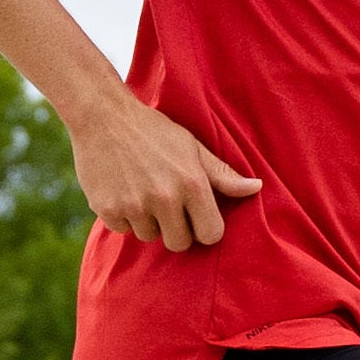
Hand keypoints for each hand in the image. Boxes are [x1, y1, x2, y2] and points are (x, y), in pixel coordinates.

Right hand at [67, 90, 263, 250]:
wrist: (103, 116)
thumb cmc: (154, 131)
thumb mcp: (192, 147)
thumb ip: (222, 175)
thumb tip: (256, 188)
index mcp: (191, 183)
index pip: (210, 234)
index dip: (204, 228)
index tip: (196, 217)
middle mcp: (165, 198)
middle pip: (179, 243)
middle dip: (175, 229)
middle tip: (166, 204)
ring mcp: (134, 205)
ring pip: (148, 236)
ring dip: (147, 221)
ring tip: (141, 190)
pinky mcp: (107, 209)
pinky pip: (122, 230)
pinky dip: (122, 215)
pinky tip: (121, 190)